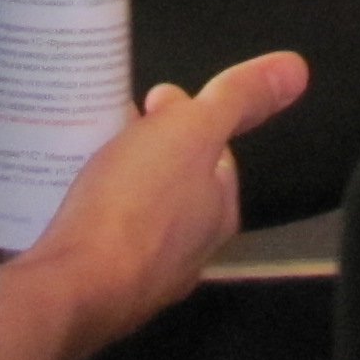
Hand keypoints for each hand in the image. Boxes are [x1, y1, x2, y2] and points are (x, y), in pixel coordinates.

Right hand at [9, 50, 308, 359]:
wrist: (72, 288)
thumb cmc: (137, 207)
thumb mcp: (192, 131)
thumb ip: (238, 99)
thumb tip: (296, 69)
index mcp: (217, 214)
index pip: (215, 156)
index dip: (187, 120)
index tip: (152, 99)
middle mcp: (186, 252)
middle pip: (171, 187)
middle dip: (146, 153)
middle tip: (112, 124)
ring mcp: (139, 277)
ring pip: (131, 216)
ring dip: (112, 185)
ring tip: (81, 155)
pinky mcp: (95, 291)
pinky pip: (94, 241)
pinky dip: (85, 217)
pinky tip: (63, 201)